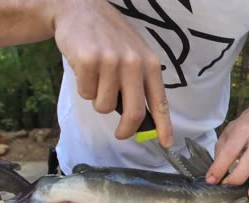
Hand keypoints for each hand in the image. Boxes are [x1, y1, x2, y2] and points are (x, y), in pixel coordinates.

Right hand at [52, 1, 172, 145]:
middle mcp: (134, 63)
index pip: (160, 101)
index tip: (168, 143)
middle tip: (120, 133)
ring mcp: (111, 61)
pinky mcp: (88, 61)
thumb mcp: (134, 55)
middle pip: (134, 112)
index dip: (164, 126)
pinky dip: (83, 87)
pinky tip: (85, 68)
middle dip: (126, 130)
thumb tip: (142, 119)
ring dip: (98, 99)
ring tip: (97, 77)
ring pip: (105, 105)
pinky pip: (85, 94)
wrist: (81, 9)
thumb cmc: (110, 37)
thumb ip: (140, 83)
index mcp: (150, 64)